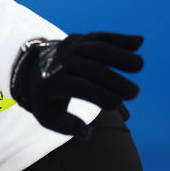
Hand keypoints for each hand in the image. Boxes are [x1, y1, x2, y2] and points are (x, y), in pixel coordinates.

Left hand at [10, 32, 142, 137]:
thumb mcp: (46, 115)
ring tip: (139, 66)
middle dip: (114, 80)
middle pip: (91, 68)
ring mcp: (70, 48)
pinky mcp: (80, 39)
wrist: (31, 68)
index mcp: (52, 83)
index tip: (116, 105)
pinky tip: (138, 42)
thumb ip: (65, 126)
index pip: (78, 87)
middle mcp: (61, 63)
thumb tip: (86, 134)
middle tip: (134, 93)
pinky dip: (118, 38)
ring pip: (96, 48)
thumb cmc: (45, 97)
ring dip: (119, 55)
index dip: (99, 95)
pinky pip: (100, 36)